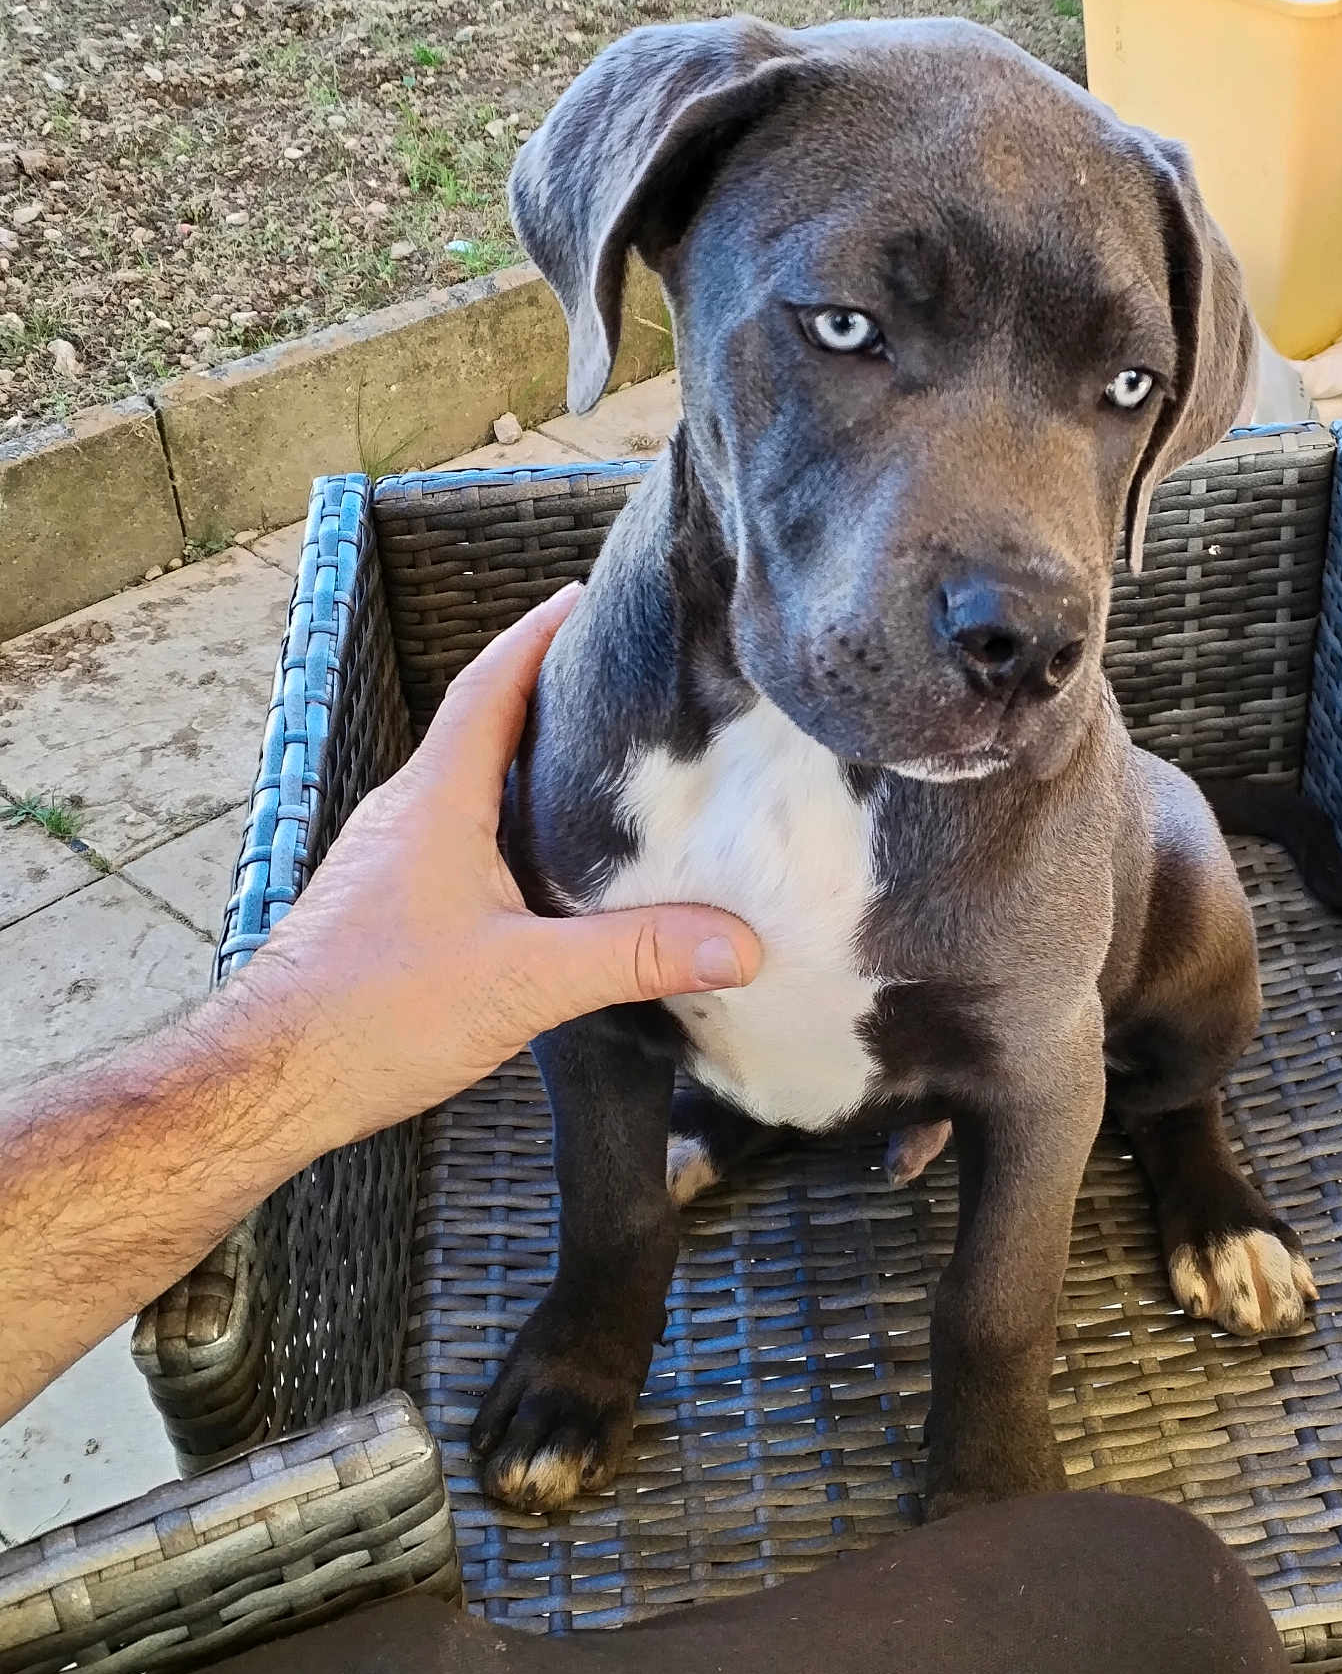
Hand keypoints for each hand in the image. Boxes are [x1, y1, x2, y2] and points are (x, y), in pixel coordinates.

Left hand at [220, 582, 759, 1150]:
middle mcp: (405, 812)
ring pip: (468, 786)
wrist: (271, 1076)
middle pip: (482, 725)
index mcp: (436, 800)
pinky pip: (455, 834)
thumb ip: (635, 956)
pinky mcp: (385, 901)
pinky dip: (505, 822)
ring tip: (601, 764)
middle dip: (548, 693)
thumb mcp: (526, 981)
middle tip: (620, 680)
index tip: (585, 597)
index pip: (491, 686)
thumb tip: (738, 943)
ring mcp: (388, 856)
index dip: (539, 635)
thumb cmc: (377, 1015)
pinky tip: (545, 866)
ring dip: (527, 763)